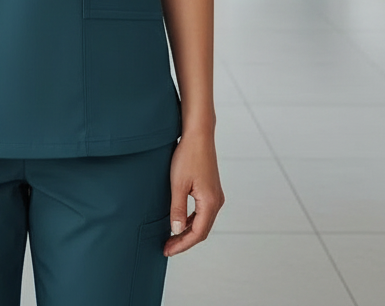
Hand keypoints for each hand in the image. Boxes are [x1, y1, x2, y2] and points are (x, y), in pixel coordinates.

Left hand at [164, 131, 223, 256]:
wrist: (199, 134)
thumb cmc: (188, 156)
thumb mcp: (178, 184)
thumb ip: (177, 209)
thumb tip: (176, 230)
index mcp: (210, 202)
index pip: (197, 233)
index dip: (182, 244)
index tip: (167, 250)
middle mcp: (217, 201)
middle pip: (202, 230)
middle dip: (184, 240)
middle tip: (167, 247)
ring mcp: (215, 195)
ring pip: (202, 221)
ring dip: (187, 231)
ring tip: (171, 237)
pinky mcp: (211, 189)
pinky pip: (202, 211)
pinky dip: (191, 220)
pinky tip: (179, 220)